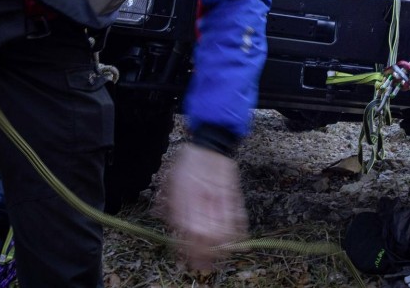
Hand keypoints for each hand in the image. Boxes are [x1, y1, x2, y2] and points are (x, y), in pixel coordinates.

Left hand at [161, 143, 247, 269]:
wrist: (209, 144)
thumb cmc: (187, 164)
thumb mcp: (171, 184)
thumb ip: (171, 209)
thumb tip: (174, 233)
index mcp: (184, 195)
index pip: (188, 228)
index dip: (189, 248)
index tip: (189, 260)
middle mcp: (203, 197)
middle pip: (207, 232)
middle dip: (206, 253)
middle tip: (203, 264)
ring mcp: (220, 195)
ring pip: (224, 227)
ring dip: (222, 246)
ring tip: (218, 257)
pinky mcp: (234, 193)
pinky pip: (238, 216)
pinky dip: (239, 231)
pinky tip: (236, 243)